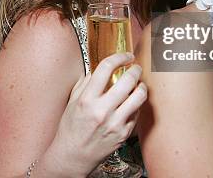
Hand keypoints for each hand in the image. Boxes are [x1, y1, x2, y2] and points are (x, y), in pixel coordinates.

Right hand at [47, 52, 146, 175]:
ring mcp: (115, 123)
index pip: (106, 68)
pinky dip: (136, 104)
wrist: (73, 156)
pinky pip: (137, 112)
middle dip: (135, 69)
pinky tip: (131, 102)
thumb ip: (86, 83)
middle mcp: (102, 111)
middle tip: (135, 67)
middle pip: (127, 80)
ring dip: (141, 86)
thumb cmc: (71, 128)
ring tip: (138, 84)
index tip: (126, 56)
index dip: (119, 57)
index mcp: (87, 99)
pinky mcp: (124, 134)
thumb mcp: (73, 101)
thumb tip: (100, 68)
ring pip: (139, 96)